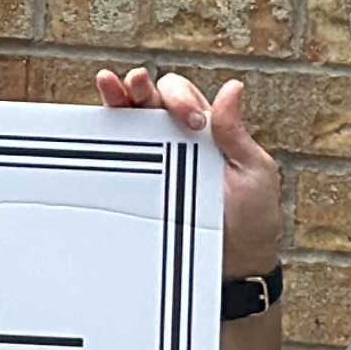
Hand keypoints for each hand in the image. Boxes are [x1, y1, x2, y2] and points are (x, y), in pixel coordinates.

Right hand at [96, 69, 279, 276]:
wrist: (232, 267)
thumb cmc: (250, 220)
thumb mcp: (254, 172)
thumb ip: (236, 132)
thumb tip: (232, 87)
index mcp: (204, 131)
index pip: (181, 96)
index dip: (181, 98)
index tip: (192, 122)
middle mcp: (175, 141)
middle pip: (148, 101)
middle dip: (139, 86)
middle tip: (136, 82)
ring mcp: (153, 163)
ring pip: (128, 121)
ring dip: (116, 98)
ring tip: (110, 85)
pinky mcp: (137, 187)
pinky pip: (115, 157)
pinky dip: (102, 135)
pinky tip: (96, 120)